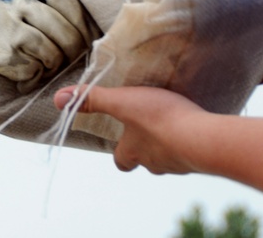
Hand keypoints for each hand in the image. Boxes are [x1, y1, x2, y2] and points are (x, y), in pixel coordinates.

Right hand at [0, 0, 114, 88]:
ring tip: (46, 62)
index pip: (70, 4)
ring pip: (51, 54)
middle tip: (66, 55)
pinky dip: (34, 75)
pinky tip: (27, 68)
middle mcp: (18, 1)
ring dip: (53, 64)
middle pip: (64, 33)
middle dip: (71, 50)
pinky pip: (31, 70)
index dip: (82, 25)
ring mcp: (6, 28)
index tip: (83, 35)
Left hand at [54, 84, 207, 174]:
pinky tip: (197, 129)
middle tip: (151, 129)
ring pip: (171, 157)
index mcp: (133, 151)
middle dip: (147, 147)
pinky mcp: (203, 159)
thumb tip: (58, 99)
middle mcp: (155, 163)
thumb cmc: (159, 120)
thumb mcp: (122, 102)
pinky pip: (194, 152)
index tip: (121, 143)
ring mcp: (181, 163)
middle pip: (146, 160)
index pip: (120, 160)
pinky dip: (192, 142)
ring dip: (170, 143)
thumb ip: (93, 99)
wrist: (204, 139)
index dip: (120, 152)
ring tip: (175, 125)